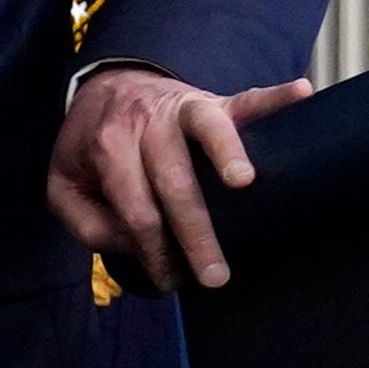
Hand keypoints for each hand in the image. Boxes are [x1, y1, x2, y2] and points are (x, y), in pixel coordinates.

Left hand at [45, 68, 312, 292]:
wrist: (106, 87)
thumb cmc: (92, 147)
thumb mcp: (65, 186)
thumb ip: (86, 222)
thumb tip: (133, 244)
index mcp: (108, 147)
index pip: (136, 210)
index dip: (153, 251)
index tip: (170, 280)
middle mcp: (146, 123)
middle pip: (174, 180)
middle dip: (195, 232)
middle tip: (216, 276)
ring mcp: (182, 107)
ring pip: (207, 128)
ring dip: (226, 153)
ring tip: (244, 183)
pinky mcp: (214, 100)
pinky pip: (246, 98)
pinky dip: (275, 97)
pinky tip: (303, 94)